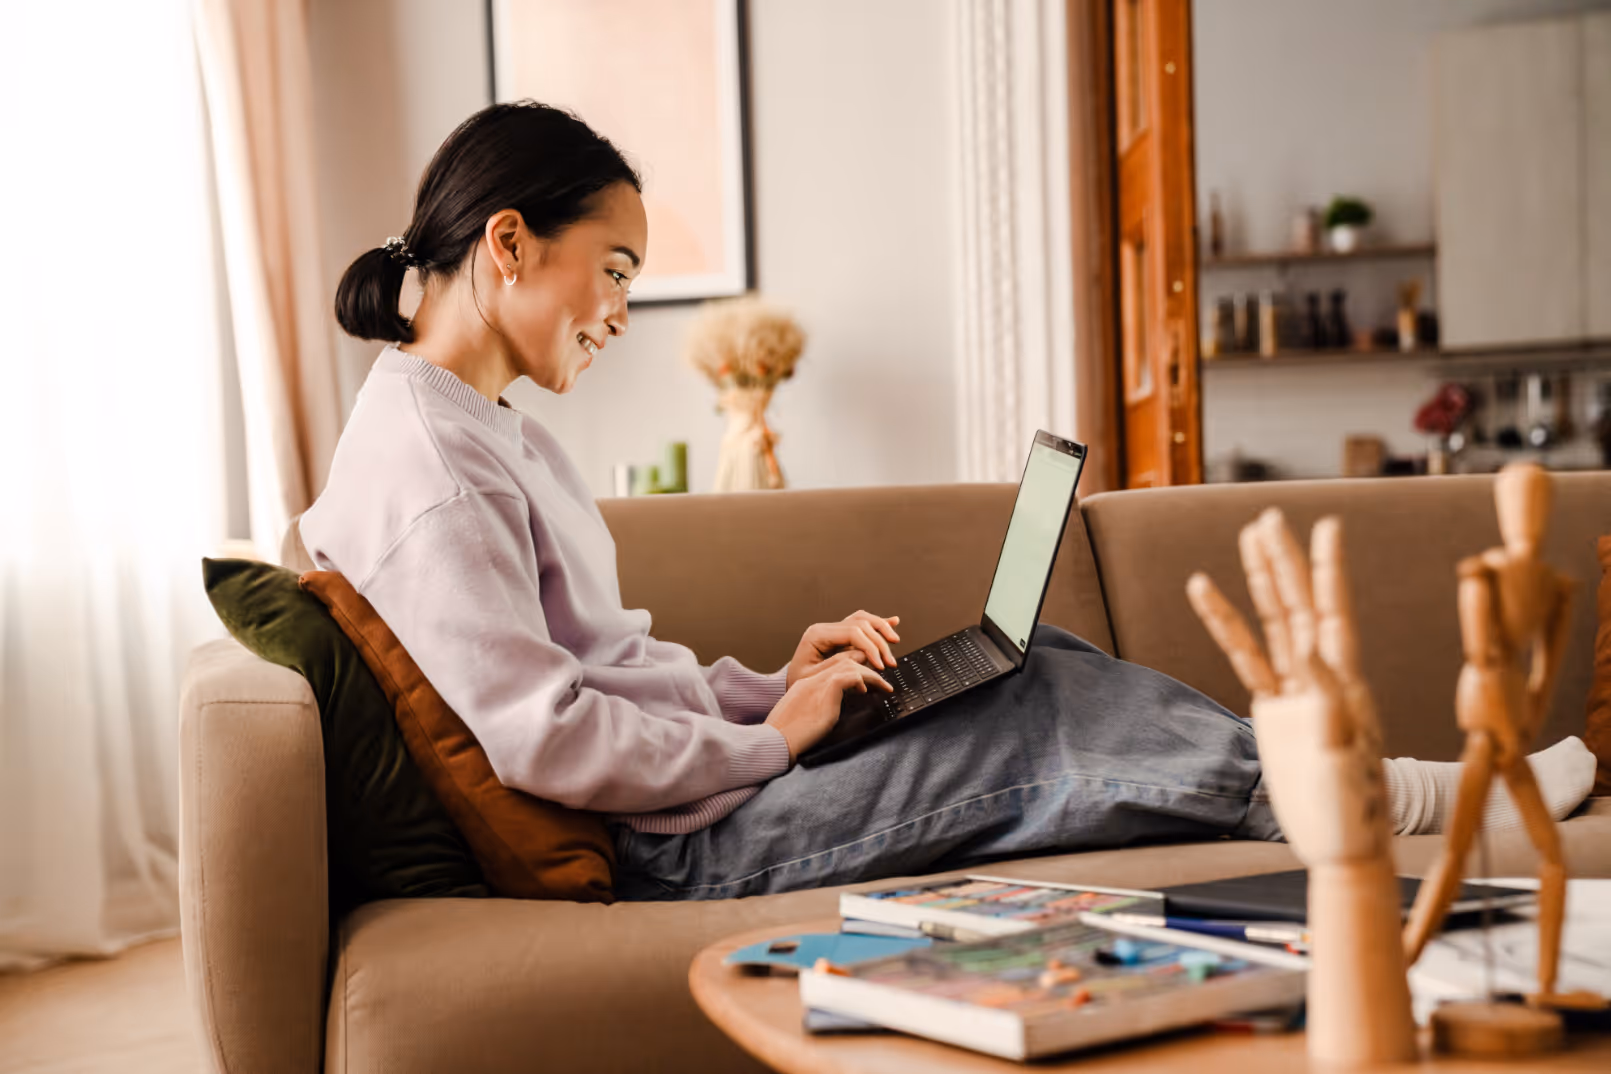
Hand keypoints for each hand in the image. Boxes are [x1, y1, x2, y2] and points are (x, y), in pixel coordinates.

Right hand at [765, 658, 892, 762]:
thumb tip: (830, 713)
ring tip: (882, 685)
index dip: (851, 670)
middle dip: (865, 668)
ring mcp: (818, 682)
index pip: (832, 667)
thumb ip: (817, 709)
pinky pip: (850, 675)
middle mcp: (811, 679)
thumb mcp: (802, 718)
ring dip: (870, 674)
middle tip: (880, 680)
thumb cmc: (787, 737)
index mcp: (805, 685)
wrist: (777, 739)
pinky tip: (868, 689)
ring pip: (849, 664)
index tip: (865, 682)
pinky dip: (864, 679)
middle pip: (843, 660)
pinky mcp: (826, 689)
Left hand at [785, 611, 900, 688]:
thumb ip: (839, 664)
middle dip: (878, 642)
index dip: (870, 647)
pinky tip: (892, 622)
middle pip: (860, 624)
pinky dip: (877, 624)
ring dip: (881, 630)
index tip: (880, 665)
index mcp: (816, 635)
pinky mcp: (839, 637)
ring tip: (894, 641)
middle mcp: (825, 628)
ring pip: (863, 620)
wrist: (792, 686)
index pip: (852, 632)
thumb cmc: (799, 684)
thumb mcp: (815, 677)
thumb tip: (863, 655)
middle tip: (889, 663)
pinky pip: (861, 624)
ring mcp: (832, 630)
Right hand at [1186, 509, 1390, 865]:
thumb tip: (1309, 651)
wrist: (1340, 844)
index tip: (1326, 526)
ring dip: (1262, 580)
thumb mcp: (1344, 754)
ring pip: (1273, 622)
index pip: (1333, 612)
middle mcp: (1321, 677)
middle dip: (1285, 560)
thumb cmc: (1353, 808)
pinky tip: (1208, 595)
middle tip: (1269, 518)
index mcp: (1345, 682)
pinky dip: (1226, 626)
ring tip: (1248, 538)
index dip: (1328, 569)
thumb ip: (1326, 702)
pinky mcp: (1272, 710)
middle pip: (1298, 605)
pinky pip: (1246, 659)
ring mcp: (1294, 691)